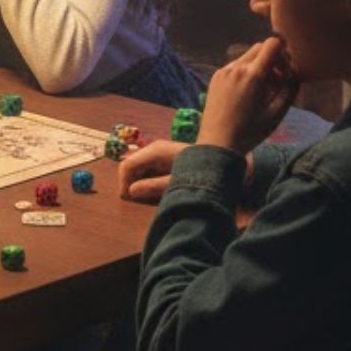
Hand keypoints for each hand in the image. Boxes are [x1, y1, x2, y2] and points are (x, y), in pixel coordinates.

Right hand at [119, 140, 255, 202]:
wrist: (226, 159)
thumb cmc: (203, 172)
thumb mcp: (178, 183)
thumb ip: (153, 187)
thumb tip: (130, 192)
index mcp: (155, 151)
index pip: (126, 166)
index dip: (123, 184)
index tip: (131, 200)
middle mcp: (154, 149)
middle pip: (130, 166)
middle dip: (130, 184)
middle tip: (140, 202)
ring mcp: (159, 153)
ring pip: (137, 169)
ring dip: (139, 184)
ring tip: (149, 198)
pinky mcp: (164, 159)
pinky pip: (147, 170)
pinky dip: (147, 181)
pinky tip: (157, 191)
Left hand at [198, 35, 299, 155]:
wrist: (218, 144)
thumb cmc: (251, 131)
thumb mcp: (277, 112)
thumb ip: (290, 87)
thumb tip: (294, 71)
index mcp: (253, 74)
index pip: (272, 43)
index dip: (284, 52)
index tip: (286, 70)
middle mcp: (236, 67)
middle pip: (259, 48)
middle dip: (272, 59)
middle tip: (277, 82)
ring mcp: (223, 71)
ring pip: (247, 56)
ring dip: (259, 66)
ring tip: (262, 90)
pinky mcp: (215, 78)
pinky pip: (235, 66)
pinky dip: (245, 72)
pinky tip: (247, 93)